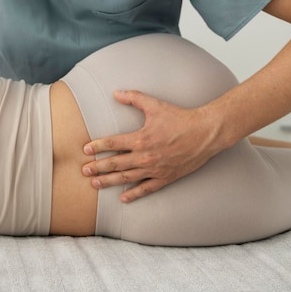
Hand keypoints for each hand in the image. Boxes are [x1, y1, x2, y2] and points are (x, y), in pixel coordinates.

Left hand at [81, 90, 221, 202]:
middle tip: (84, 170)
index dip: (98, 146)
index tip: (85, 149)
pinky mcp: (166, 177)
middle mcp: (146, 156)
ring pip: (127, 178)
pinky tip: (122, 198)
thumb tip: (116, 93)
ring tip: (95, 184)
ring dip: (109, 181)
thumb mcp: (155, 105)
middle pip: (116, 163)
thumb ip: (134, 99)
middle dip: (98, 167)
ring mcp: (155, 168)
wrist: (206, 133)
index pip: (113, 143)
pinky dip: (134, 194)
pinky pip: (147, 188)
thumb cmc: (180, 118)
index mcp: (141, 138)